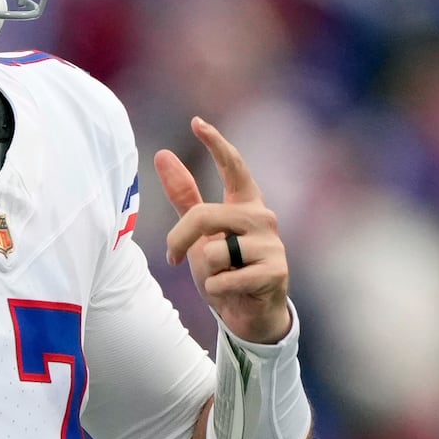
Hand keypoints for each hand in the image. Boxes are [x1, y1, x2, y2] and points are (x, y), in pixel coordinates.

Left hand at [154, 117, 290, 343]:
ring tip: (225, 278)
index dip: (217, 144)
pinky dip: (219, 289)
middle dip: (181, 240)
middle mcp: (263, 217)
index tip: (197, 122)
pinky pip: (224, 277)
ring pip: (213, 251)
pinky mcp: (275, 271)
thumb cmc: (225, 269)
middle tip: (175, 258)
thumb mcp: (199, 233)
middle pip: (204, 216)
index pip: (234, 167)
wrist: (249, 315)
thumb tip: (163, 155)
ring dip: (207, 272)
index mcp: (246, 204)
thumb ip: (184, 195)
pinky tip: (235, 292)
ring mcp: (272, 244)